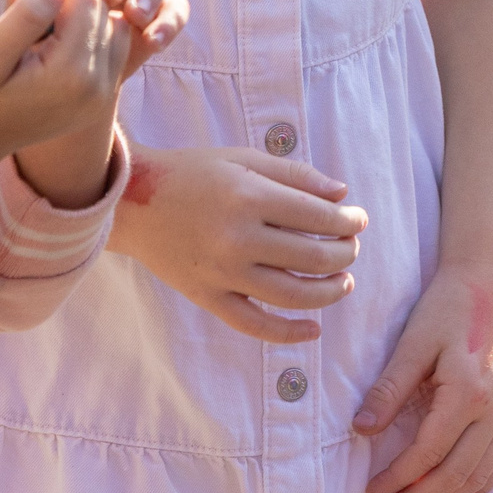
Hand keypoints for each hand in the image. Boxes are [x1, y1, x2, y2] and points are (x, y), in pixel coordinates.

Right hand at [0, 0, 128, 202]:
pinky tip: (58, 44)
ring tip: (44, 32)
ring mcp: (105, 96)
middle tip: (27, 18)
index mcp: (72, 76)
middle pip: (104, 11)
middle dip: (69, 2)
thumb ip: (25, 15)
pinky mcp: (104, 98)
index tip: (20, 5)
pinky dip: (93, 35)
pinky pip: (116, 47)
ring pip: (115, 25)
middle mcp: (99, 88)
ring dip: (84, 18)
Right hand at [107, 145, 367, 342]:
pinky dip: (288, 333)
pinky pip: (254, 325)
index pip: (318, 218)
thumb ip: (295, 175)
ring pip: (292, 296)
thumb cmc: (193, 173)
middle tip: (352, 248)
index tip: (359, 220)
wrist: (133, 201)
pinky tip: (314, 329)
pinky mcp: (207, 297)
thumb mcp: (244, 160)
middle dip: (344, 254)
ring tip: (345, 282)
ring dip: (328, 292)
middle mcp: (237, 239)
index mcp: (250, 198)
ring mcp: (222, 273)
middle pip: (312, 257)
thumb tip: (342, 196)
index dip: (348, 222)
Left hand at [357, 265, 492, 492]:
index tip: (370, 491)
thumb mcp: (412, 342)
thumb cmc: (447, 308)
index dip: (397, 479)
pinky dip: (473, 492)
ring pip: (477, 479)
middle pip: (453, 476)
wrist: (490, 284)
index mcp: (467, 393)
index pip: (427, 454)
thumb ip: (388, 388)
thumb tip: (361, 430)